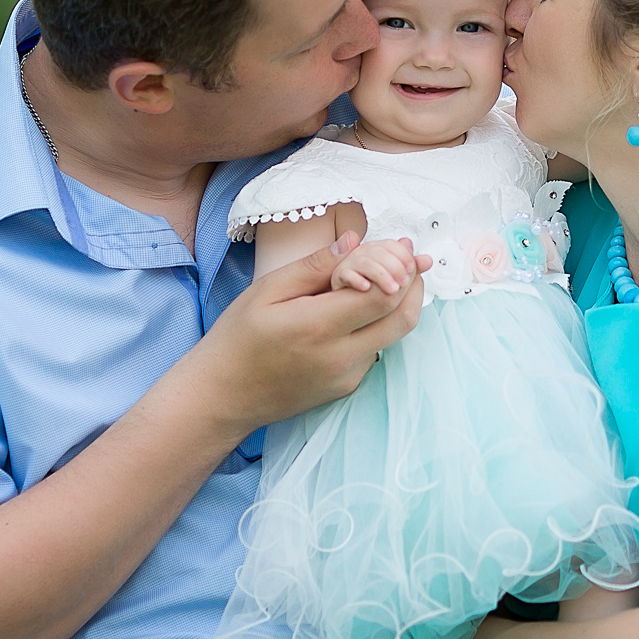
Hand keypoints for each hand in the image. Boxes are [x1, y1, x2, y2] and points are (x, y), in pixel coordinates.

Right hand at [181, 232, 428, 431]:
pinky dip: (376, 326)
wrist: (223, 397)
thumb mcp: (266, 291)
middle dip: (415, 284)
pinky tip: (358, 310)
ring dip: (397, 305)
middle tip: (413, 260)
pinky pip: (374, 351)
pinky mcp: (346, 387)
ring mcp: (347, 377)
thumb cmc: (238, 339)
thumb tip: (354, 242)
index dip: (402, 267)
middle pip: (402, 318)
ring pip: (392, 336)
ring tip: (391, 277)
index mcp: (319, 326)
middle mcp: (341, 357)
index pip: (385, 295)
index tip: (402, 245)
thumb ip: (314, 266)